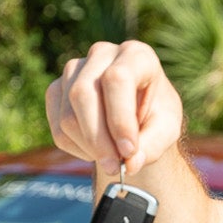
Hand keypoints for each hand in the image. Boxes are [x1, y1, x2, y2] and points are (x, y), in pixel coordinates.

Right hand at [44, 41, 184, 180]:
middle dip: (99, 139)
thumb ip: (152, 146)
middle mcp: (102, 54)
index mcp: (136, 55)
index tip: (129, 151)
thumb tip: (130, 164)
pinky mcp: (56, 89)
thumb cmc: (155, 117)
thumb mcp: (166, 130)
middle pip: (83, 94)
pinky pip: (58, 127)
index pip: (117, 79)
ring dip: (89, 147)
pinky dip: (76, 148)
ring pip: (68, 116)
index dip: (120, 118)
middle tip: (115, 168)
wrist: (138, 115)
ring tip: (112, 157)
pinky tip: (95, 150)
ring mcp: (74, 69)